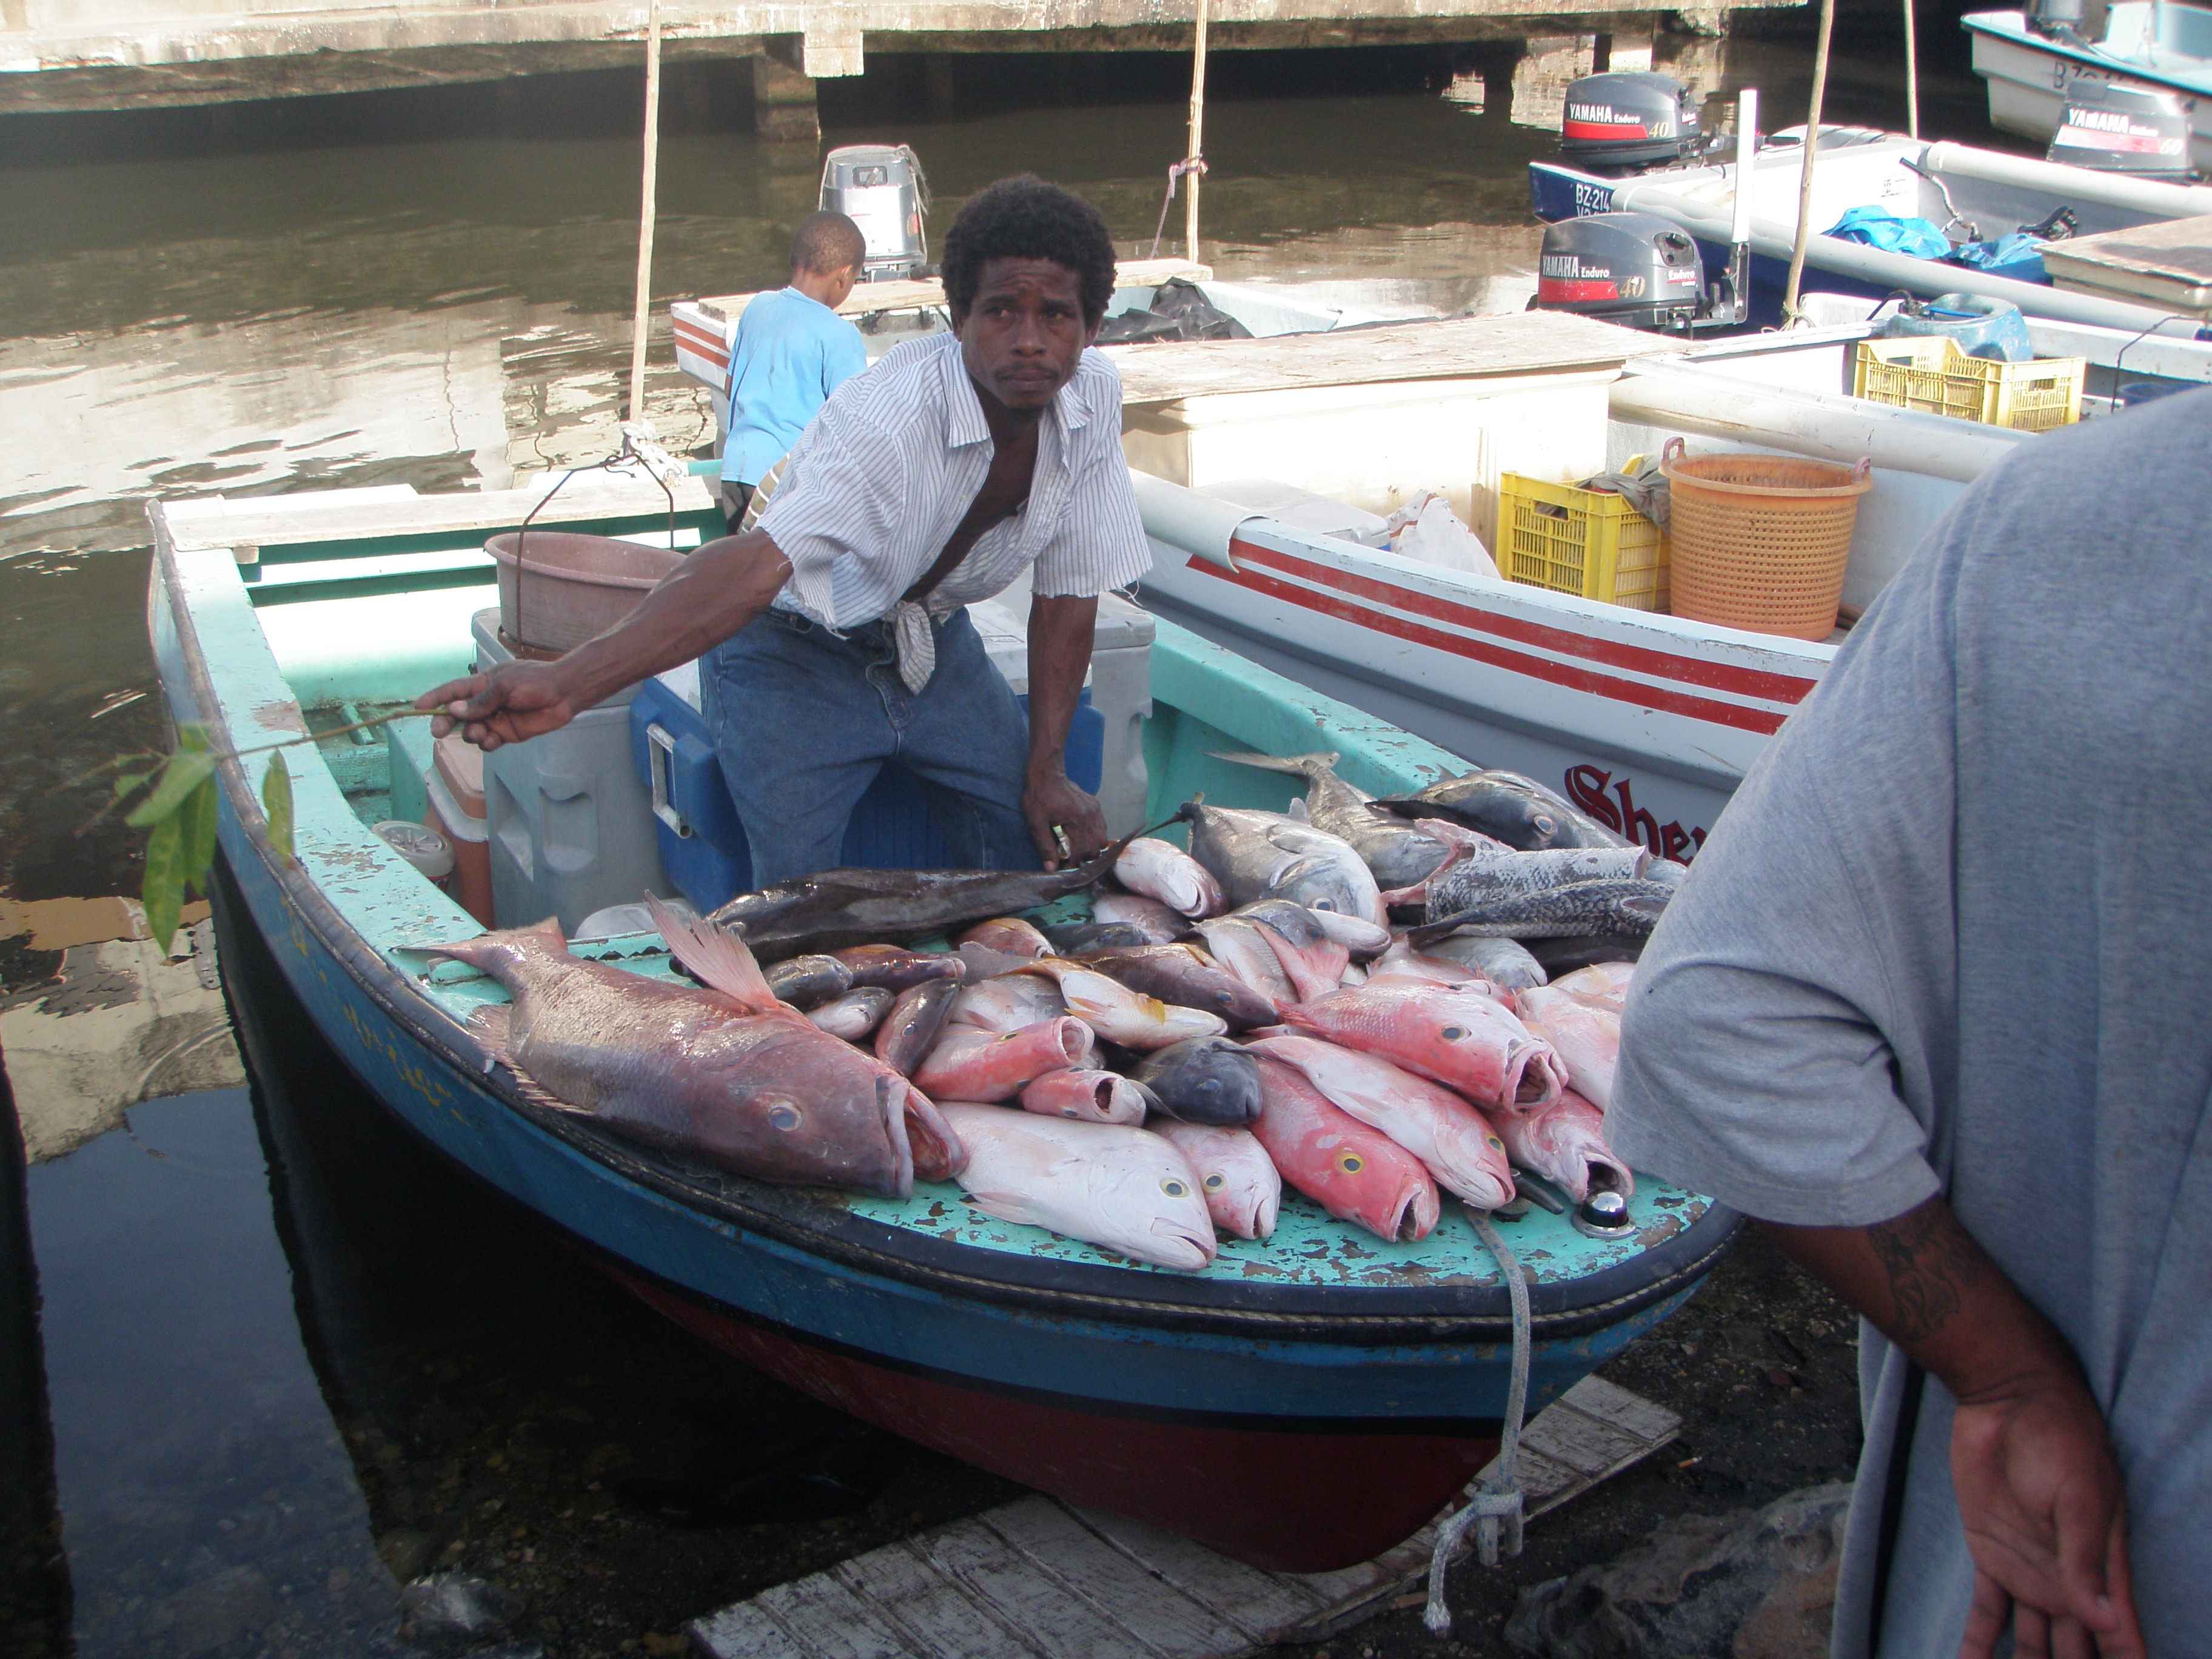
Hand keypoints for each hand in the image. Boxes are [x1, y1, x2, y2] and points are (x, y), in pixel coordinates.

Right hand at [416, 662, 578, 751]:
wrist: (563, 693)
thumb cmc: (534, 682)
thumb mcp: (504, 687)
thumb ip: (480, 701)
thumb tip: (453, 710)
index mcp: (481, 684)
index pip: (452, 691)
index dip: (435, 699)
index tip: (417, 707)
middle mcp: (484, 702)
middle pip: (457, 715)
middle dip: (445, 722)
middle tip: (438, 731)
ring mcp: (495, 719)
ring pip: (471, 730)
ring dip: (470, 733)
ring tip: (478, 732)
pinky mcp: (507, 734)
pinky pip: (488, 742)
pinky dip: (485, 743)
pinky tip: (490, 740)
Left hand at [1023, 770, 1107, 871]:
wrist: (1047, 774)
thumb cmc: (1038, 797)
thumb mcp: (1036, 823)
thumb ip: (1045, 846)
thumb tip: (1051, 868)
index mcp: (1076, 822)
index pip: (1082, 852)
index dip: (1073, 864)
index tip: (1063, 866)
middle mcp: (1090, 817)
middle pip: (1096, 849)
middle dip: (1083, 857)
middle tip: (1069, 857)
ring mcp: (1095, 811)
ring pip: (1102, 840)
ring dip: (1091, 847)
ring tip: (1076, 847)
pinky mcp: (1095, 806)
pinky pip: (1102, 827)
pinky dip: (1094, 835)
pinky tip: (1081, 834)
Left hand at [1951, 1371, 2145, 1658]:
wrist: (2006, 1403)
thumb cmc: (2059, 1441)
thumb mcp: (2079, 1499)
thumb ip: (2086, 1560)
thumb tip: (2107, 1624)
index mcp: (2103, 1571)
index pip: (2121, 1638)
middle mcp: (2069, 1582)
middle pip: (2079, 1651)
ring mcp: (2030, 1574)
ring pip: (2033, 1644)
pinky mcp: (1991, 1559)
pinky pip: (1986, 1615)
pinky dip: (1976, 1645)